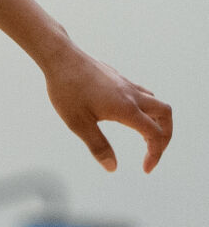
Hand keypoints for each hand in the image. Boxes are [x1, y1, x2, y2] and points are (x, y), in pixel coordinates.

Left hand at [41, 43, 171, 172]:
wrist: (60, 57)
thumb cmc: (66, 89)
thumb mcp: (78, 123)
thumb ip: (98, 146)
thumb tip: (112, 167)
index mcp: (127, 109)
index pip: (155, 134)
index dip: (155, 154)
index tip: (145, 168)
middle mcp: (132, 95)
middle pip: (165, 115)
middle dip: (166, 136)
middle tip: (153, 151)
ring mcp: (126, 84)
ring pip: (155, 101)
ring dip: (157, 120)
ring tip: (145, 135)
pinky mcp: (118, 78)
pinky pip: (142, 93)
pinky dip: (145, 107)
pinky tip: (129, 113)